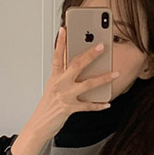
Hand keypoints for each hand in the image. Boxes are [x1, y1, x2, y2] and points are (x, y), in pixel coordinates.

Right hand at [8, 24, 114, 154]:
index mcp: (54, 77)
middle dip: (90, 55)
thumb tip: (76, 65)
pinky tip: (107, 103)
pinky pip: (88, 106)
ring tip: (115, 74)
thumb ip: (63, 75)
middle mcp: (60, 84)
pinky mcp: (70, 108)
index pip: (57, 56)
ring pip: (87, 84)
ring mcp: (65, 96)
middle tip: (101, 46)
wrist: (39, 125)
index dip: (60, 42)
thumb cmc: (47, 107)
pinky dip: (98, 105)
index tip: (64, 29)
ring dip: (103, 78)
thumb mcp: (52, 87)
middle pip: (77, 65)